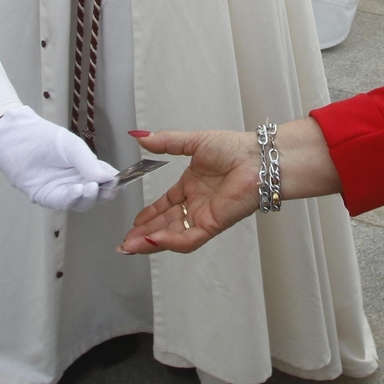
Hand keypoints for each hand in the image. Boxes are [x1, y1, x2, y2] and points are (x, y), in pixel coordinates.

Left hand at [0, 106, 118, 211]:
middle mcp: (76, 181)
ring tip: (90, 187)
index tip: (120, 181)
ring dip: (88, 198)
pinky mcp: (46, 197)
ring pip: (81, 202)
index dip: (114, 181)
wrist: (16, 138)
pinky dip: (72, 198)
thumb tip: (108, 178)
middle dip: (104, 193)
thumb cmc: (45, 137)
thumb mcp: (72, 146)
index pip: (105, 178)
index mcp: (86, 167)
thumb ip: (89, 162)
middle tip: (108, 188)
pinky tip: (78, 190)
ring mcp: (62, 191)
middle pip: (96, 194)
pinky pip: (62, 203)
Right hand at [118, 130, 260, 253]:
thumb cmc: (235, 148)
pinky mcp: (214, 224)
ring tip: (132, 246)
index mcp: (192, 185)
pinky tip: (154, 240)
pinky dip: (171, 241)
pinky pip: (189, 238)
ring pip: (173, 235)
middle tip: (126, 243)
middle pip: (165, 224)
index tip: (134, 223)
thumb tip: (141, 137)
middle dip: (143, 234)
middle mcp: (197, 202)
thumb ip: (166, 142)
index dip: (149, 215)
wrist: (258, 158)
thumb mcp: (193, 141)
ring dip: (152, 242)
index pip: (165, 205)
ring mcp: (205, 215)